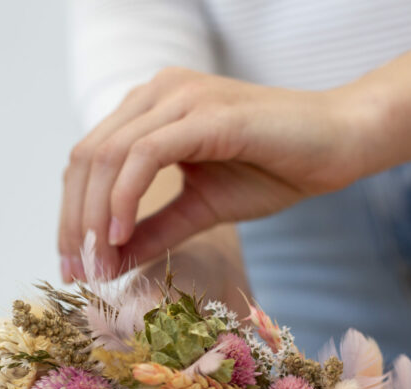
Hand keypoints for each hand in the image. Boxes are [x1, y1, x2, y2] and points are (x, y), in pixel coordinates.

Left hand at [58, 67, 368, 281]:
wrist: (339, 145)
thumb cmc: (275, 169)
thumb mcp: (199, 209)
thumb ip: (151, 231)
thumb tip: (107, 265)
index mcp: (151, 108)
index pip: (88, 160)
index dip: (71, 215)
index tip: (73, 267)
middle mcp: (158, 93)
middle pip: (87, 158)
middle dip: (73, 221)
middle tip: (76, 273)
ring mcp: (180, 97)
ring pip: (108, 155)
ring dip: (92, 216)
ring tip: (96, 263)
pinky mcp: (206, 113)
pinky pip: (144, 155)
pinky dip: (124, 198)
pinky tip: (119, 237)